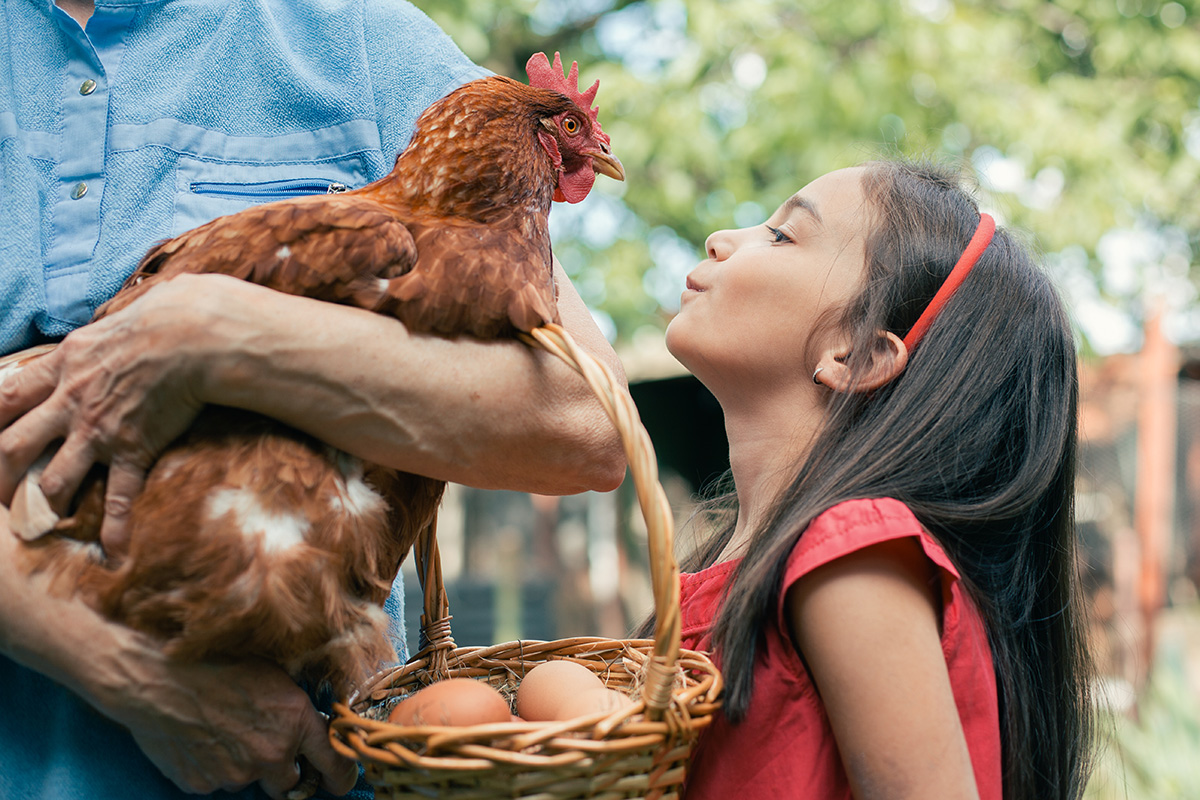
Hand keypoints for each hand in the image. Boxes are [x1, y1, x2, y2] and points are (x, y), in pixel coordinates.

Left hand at [0, 276, 210, 553]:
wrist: (193, 335)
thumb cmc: (159, 320)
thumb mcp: (106, 326)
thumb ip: (86, 347)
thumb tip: (88, 343)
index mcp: (61, 368)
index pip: (4, 397)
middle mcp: (69, 403)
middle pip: (12, 445)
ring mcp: (98, 430)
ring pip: (53, 477)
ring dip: (44, 503)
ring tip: (40, 524)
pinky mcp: (132, 448)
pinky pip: (117, 496)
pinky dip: (114, 528)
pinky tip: (114, 554)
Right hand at [102, 646, 357, 797]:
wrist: (157, 678)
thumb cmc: (217, 664)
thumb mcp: (273, 673)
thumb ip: (297, 709)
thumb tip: (311, 726)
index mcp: (296, 722)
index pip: (335, 764)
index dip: (342, 777)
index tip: (341, 781)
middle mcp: (271, 754)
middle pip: (290, 782)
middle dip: (283, 768)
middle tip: (264, 742)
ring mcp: (236, 774)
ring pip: (249, 779)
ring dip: (244, 763)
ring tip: (222, 728)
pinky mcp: (203, 785)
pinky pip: (217, 781)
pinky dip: (214, 766)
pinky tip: (201, 738)